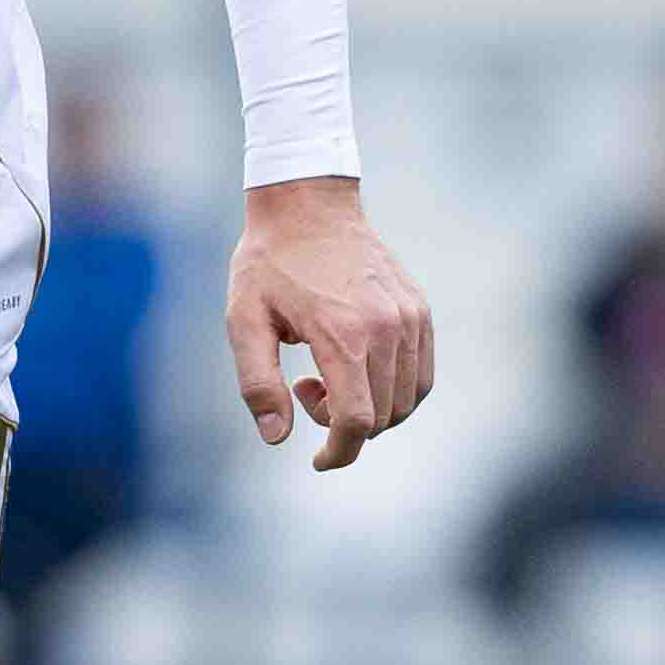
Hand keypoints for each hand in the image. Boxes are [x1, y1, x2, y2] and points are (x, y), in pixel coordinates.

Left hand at [226, 174, 435, 470]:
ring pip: (406, 401)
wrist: (309, 204)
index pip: (356, 422)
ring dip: (371, 409)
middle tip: (306, 387)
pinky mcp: (420, 310)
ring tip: (330, 375)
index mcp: (343, 334)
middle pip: (382, 417)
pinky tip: (358, 367)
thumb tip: (277, 437)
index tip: (318, 460)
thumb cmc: (269, 263)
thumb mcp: (244, 320)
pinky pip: (421, 375)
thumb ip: (257, 383)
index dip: (338, 453)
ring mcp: (410, 318)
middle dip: (344, 425)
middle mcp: (386, 328)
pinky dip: (395, 390)